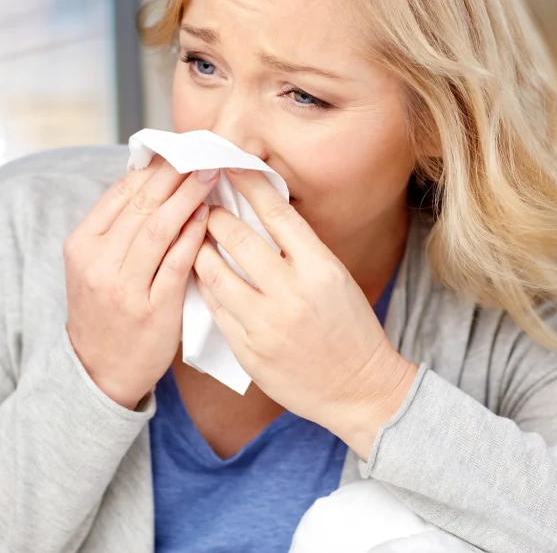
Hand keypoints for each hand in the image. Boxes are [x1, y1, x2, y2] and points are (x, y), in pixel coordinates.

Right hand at [64, 157, 219, 409]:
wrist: (98, 371)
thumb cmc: (105, 311)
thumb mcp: (95, 265)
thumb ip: (118, 227)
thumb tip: (153, 180)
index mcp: (82, 244)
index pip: (121, 193)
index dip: (154, 169)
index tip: (179, 151)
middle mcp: (98, 262)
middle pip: (142, 205)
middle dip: (176, 175)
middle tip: (203, 154)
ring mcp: (124, 286)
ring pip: (159, 229)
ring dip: (188, 197)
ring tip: (210, 176)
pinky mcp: (152, 308)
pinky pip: (177, 263)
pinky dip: (193, 236)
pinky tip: (209, 217)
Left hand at [192, 169, 418, 456]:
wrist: (360, 390)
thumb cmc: (350, 329)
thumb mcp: (336, 278)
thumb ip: (301, 249)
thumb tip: (261, 213)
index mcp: (320, 269)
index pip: (277, 213)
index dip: (249, 184)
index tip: (230, 166)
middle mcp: (292, 293)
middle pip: (238, 239)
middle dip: (215, 217)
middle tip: (205, 206)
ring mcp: (267, 324)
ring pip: (215, 274)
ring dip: (200, 250)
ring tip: (196, 239)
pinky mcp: (248, 351)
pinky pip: (214, 310)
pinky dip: (204, 288)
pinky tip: (201, 277)